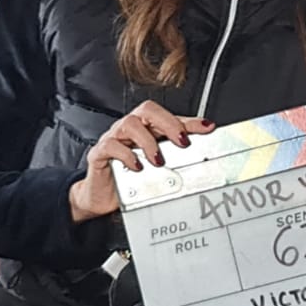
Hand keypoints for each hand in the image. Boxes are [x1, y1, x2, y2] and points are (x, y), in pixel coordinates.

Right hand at [68, 101, 214, 221]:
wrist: (103, 195)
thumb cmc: (131, 175)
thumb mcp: (157, 162)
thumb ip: (177, 149)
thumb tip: (205, 139)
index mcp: (145, 126)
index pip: (168, 115)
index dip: (188, 120)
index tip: (207, 128)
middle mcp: (130, 128)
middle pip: (147, 110)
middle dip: (169, 123)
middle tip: (182, 142)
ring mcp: (114, 138)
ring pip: (129, 124)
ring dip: (148, 141)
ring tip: (159, 160)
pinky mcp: (99, 153)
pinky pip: (110, 145)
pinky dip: (126, 154)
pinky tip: (137, 166)